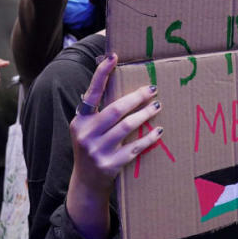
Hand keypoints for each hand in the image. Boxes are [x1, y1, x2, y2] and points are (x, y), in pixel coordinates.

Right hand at [67, 53, 161, 238]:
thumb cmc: (92, 146)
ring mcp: (97, 151)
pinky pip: (134, 147)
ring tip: (158, 107)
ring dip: (145, 115)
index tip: (114, 56)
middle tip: (152, 89)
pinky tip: (158, 131)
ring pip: (126, 127)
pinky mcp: (110, 165)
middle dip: (136, 98)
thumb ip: (96, 109)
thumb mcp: (86, 127)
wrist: (87, 183)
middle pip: (115, 110)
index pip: (91, 93)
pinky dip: (148, 138)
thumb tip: (112, 78)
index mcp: (79, 121)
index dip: (101, 74)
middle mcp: (85, 135)